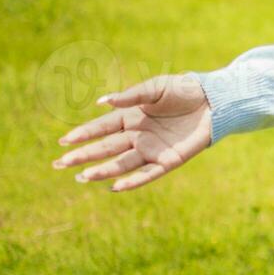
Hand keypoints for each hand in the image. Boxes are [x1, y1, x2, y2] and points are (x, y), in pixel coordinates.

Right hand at [52, 74, 212, 192]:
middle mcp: (138, 135)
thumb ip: (131, 96)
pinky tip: (116, 186)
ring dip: (102, 171)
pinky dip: (133, 181)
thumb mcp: (155, 88)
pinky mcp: (169, 160)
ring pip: (122, 163)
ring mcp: (152, 149)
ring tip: (82, 176)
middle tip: (60, 164)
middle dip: (83, 156)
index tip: (63, 142)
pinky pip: (148, 174)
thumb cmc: (183, 90)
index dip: (83, 134)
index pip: (102, 127)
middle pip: (106, 148)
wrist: (213, 100)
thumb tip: (104, 101)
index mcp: (131, 117)